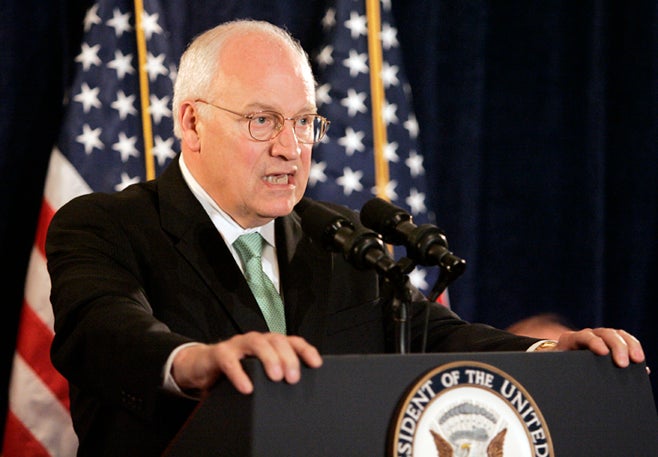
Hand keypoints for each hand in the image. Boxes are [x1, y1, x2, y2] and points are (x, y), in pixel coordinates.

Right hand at [171, 332, 322, 394]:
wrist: (203, 367)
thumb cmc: (237, 370)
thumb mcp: (258, 374)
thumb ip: (274, 376)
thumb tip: (296, 394)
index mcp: (269, 344)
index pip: (292, 341)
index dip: (305, 350)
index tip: (316, 364)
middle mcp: (256, 340)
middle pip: (277, 340)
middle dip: (288, 358)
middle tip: (293, 378)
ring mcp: (238, 344)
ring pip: (257, 342)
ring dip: (269, 358)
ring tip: (276, 377)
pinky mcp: (220, 353)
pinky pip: (230, 360)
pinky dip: (239, 374)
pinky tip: (247, 388)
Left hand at [554, 328, 644, 367]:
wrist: (556, 365)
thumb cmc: (555, 370)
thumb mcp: (554, 370)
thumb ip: (558, 372)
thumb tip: (562, 382)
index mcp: (570, 340)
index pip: (584, 336)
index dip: (594, 342)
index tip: (603, 353)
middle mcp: (586, 336)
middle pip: (605, 333)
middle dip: (617, 347)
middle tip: (624, 364)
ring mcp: (599, 338)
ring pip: (617, 335)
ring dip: (630, 346)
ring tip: (639, 361)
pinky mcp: (610, 346)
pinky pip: (625, 342)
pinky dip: (634, 350)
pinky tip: (642, 366)